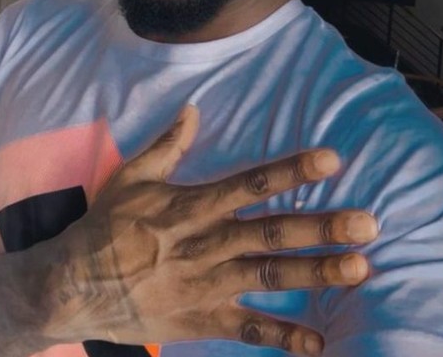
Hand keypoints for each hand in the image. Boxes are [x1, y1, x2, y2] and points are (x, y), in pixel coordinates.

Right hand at [46, 105, 377, 355]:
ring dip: (316, 274)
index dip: (291, 171)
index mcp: (190, 207)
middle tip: (367, 223)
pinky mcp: (201, 321)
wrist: (75, 285)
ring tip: (359, 268)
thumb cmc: (106, 225)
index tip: (330, 160)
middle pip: (271, 233)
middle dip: (321, 227)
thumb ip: (167, 145)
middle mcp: (206, 245)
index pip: (250, 184)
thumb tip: (193, 109)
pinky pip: (246, 330)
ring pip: (268, 277)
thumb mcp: (131, 177)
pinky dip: (282, 337)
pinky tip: (319, 343)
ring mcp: (206, 286)